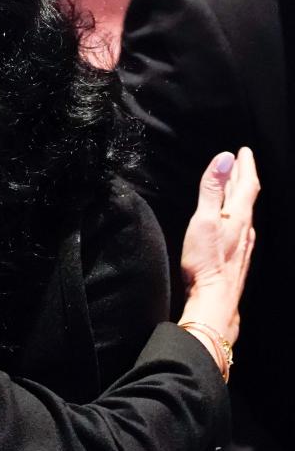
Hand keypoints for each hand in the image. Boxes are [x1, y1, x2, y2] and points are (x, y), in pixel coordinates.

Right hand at [180, 147, 259, 345]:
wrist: (214, 299)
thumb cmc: (206, 262)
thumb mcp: (204, 219)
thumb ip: (212, 189)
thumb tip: (224, 159)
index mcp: (238, 215)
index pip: (246, 183)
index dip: (245, 165)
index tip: (243, 151)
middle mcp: (245, 228)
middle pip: (247, 196)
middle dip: (242, 177)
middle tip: (238, 164)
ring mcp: (243, 244)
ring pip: (244, 212)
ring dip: (239, 196)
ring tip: (234, 187)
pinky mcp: (237, 257)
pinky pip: (240, 228)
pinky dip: (236, 215)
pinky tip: (231, 223)